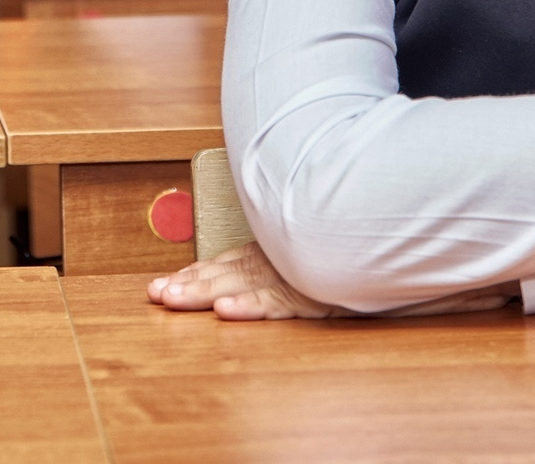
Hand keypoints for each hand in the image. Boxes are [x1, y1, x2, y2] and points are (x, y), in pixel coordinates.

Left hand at [148, 244, 340, 320]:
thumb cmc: (347, 238)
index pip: (228, 261)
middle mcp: (277, 261)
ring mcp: (292, 277)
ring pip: (238, 285)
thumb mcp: (311, 242)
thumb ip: (285, 248)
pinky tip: (225, 310)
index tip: (168, 282)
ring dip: (203, 292)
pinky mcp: (311, 294)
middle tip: (155, 293)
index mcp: (275, 250)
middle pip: (224, 273)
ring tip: (171, 298)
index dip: (196, 272)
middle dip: (187, 284)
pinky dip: (249, 306)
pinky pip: (275, 302)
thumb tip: (258, 262)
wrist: (379, 224)